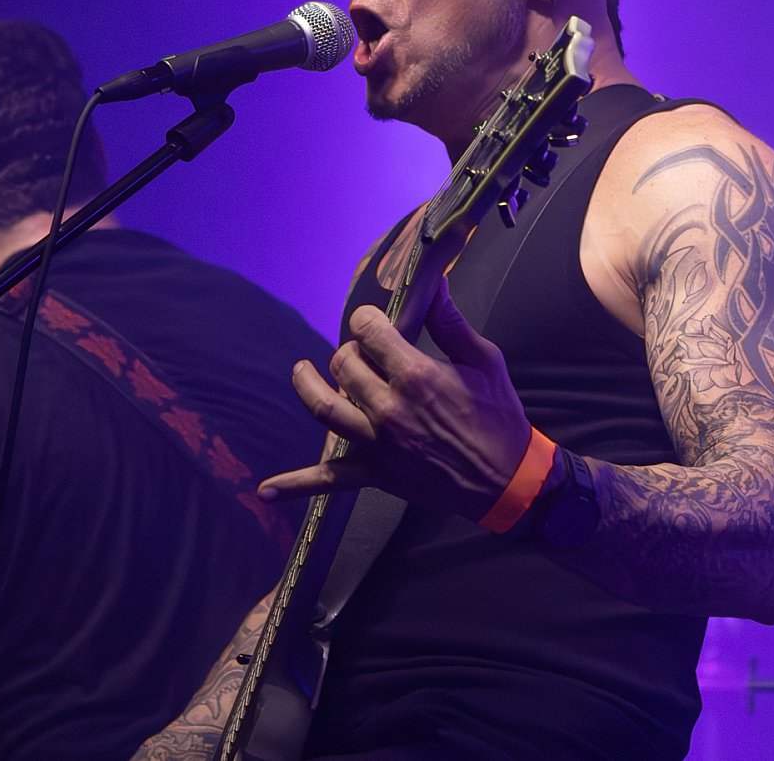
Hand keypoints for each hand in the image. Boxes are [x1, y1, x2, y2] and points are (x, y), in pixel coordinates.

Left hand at [260, 278, 532, 517]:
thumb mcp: (483, 361)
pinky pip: (328, 480)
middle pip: (343, 364)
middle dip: (349, 350)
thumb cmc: (500, 417)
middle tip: (361, 353)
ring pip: (323, 408)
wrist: (509, 482)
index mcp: (416, 376)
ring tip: (300, 370)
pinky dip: (294, 485)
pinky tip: (264, 491)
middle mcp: (389, 408)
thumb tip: (433, 282)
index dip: (367, 319)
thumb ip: (450, 322)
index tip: (372, 321)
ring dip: (306, 385)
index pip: (369, 330)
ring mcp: (378, 444)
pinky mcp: (375, 474)